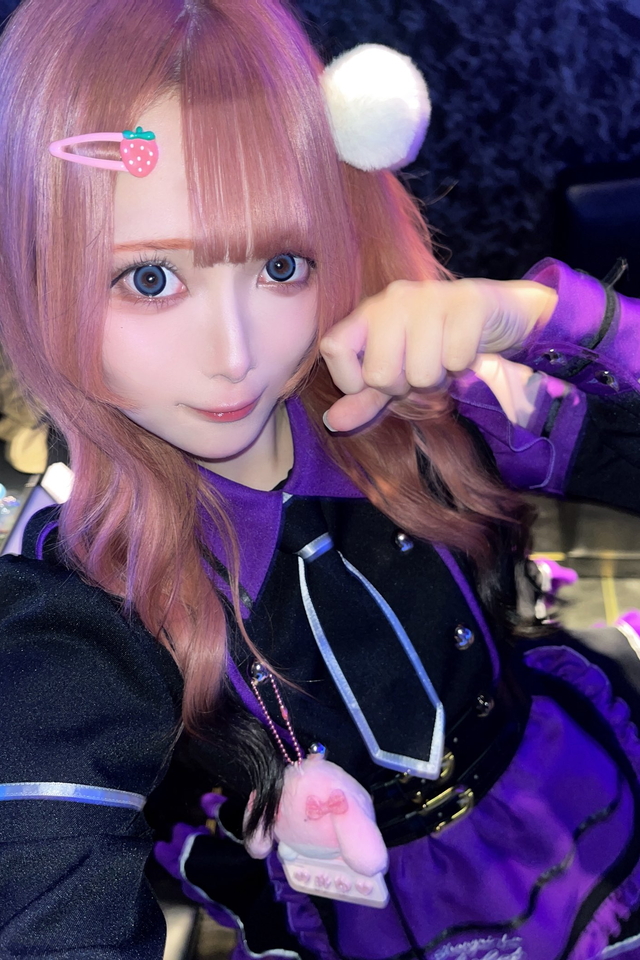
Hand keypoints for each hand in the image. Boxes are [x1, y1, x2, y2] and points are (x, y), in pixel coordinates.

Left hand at [319, 278, 557, 431]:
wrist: (497, 316)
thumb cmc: (436, 347)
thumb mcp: (396, 377)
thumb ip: (364, 399)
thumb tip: (332, 422)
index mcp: (368, 312)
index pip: (333, 348)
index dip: (351, 381)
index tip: (375, 385)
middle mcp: (392, 298)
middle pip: (379, 373)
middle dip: (404, 386)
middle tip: (421, 369)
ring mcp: (429, 296)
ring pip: (421, 372)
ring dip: (438, 378)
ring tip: (444, 358)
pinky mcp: (467, 302)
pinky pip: (456, 358)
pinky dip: (463, 366)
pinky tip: (465, 349)